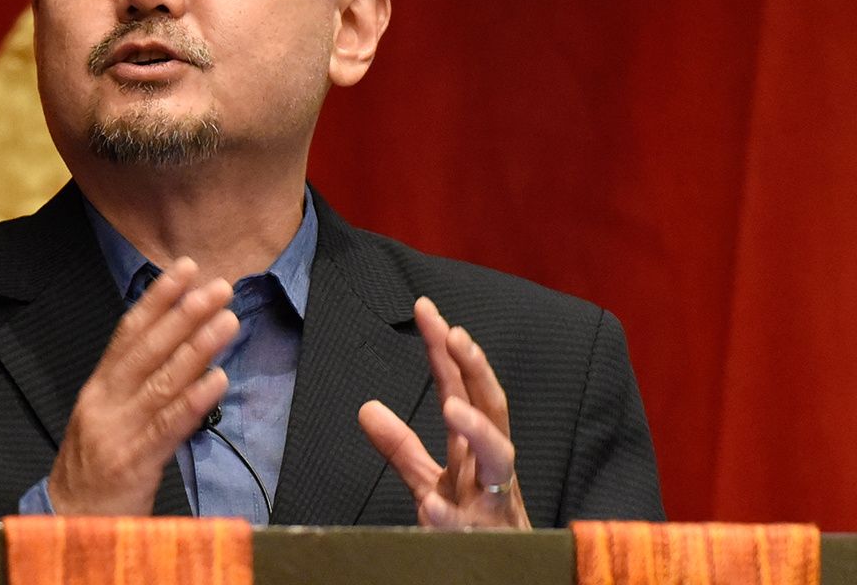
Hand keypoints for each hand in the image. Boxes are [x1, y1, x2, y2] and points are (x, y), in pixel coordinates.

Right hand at [47, 258, 238, 514]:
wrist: (69, 524)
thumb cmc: (94, 472)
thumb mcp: (108, 420)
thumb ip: (137, 387)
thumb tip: (181, 348)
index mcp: (98, 389)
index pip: (127, 333)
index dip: (156, 299)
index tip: (183, 269)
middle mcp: (103, 404)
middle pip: (146, 350)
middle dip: (183, 314)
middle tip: (218, 286)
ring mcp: (117, 432)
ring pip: (161, 382)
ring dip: (197, 348)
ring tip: (227, 320)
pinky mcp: (133, 464)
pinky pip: (167, 427)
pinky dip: (193, 401)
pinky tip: (218, 380)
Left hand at [358, 296, 530, 528]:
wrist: (500, 574)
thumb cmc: (470, 525)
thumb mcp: (430, 481)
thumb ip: (402, 447)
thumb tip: (367, 407)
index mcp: (475, 449)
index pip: (460, 389)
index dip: (444, 350)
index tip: (425, 309)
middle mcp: (491, 468)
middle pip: (492, 409)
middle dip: (476, 370)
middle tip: (455, 335)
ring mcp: (492, 503)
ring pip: (499, 461)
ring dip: (478, 431)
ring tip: (452, 407)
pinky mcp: (484, 541)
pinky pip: (466, 527)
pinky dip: (448, 517)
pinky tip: (430, 507)